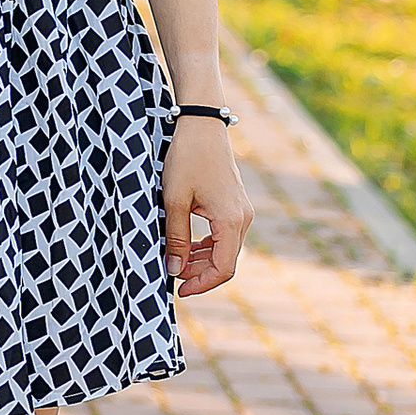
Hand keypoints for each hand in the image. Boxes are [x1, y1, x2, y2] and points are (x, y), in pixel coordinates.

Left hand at [165, 116, 250, 298]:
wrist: (202, 124)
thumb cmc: (187, 158)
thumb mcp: (174, 200)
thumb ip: (176, 237)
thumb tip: (174, 270)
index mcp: (231, 220)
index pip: (223, 268)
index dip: (202, 284)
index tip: (179, 290)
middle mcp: (243, 218)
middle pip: (226, 261)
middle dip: (199, 274)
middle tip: (172, 277)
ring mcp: (242, 210)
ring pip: (225, 249)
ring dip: (202, 260)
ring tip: (176, 262)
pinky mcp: (235, 204)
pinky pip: (224, 234)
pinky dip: (207, 245)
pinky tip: (187, 246)